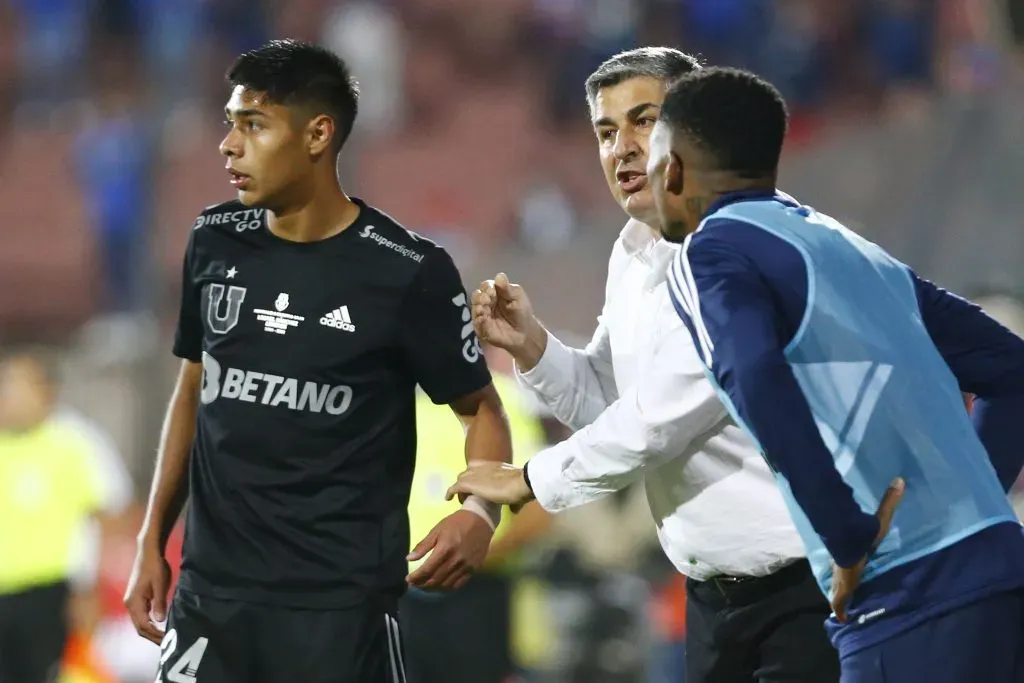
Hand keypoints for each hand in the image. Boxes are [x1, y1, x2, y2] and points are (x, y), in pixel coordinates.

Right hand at [123, 544, 170, 643]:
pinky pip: (141, 616)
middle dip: (152, 636)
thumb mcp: (160, 584)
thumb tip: (159, 620)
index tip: (167, 640)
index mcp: (134, 602)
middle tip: (167, 643)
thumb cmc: (155, 566)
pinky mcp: (136, 599)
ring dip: (151, 631)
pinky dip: (149, 624)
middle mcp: (129, 604)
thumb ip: (159, 602)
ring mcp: (132, 602)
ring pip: (140, 623)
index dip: (155, 634)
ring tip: (164, 638)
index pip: (143, 625)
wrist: (148, 552)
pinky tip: (159, 626)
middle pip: (139, 627)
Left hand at [406, 509, 493, 589]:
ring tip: (425, 585)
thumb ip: (423, 545)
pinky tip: (441, 585)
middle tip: (414, 584)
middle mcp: (456, 560)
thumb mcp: (437, 530)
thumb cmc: (456, 523)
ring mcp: (466, 566)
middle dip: (422, 584)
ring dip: (433, 588)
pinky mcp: (473, 569)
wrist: (481, 520)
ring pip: (446, 584)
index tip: (408, 579)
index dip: (416, 577)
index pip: (427, 569)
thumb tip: (408, 559)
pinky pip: (458, 584)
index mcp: (445, 548)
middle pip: (435, 579)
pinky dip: (447, 588)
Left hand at [445, 461, 533, 507]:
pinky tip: (447, 499)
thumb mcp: (517, 491)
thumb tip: (514, 510)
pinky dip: (450, 492)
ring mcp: (474, 474)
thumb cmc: (522, 486)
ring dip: (460, 489)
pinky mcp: (468, 483)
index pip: (479, 467)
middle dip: (467, 482)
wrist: (520, 482)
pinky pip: (454, 487)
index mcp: (495, 465)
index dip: (477, 476)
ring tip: (461, 499)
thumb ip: (513, 500)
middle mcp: (482, 466)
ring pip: (461, 480)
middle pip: (468, 472)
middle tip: (470, 494)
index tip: (479, 486)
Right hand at [471, 273, 543, 361]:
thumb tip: (499, 275)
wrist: (524, 333)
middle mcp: (485, 302)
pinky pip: (476, 323)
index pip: (486, 286)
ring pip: (474, 309)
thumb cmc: (521, 312)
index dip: (487, 287)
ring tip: (484, 309)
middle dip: (481, 297)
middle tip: (488, 300)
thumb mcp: (517, 297)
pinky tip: (483, 318)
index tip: (493, 291)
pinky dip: (479, 320)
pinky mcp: (481, 328)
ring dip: (478, 307)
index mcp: (494, 292)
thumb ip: (507, 288)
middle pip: (477, 296)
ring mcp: (482, 315)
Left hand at [830, 478, 905, 622]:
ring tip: (845, 607)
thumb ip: (889, 501)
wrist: (848, 547)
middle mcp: (844, 567)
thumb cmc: (862, 537)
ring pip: (840, 591)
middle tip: (847, 593)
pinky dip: (841, 611)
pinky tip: (841, 619)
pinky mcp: (841, 592)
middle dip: (844, 584)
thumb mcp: (880, 520)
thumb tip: (899, 479)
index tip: (852, 568)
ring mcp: (841, 580)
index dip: (851, 564)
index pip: (850, 559)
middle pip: (842, 576)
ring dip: (842, 597)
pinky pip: (840, 605)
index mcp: (853, 554)